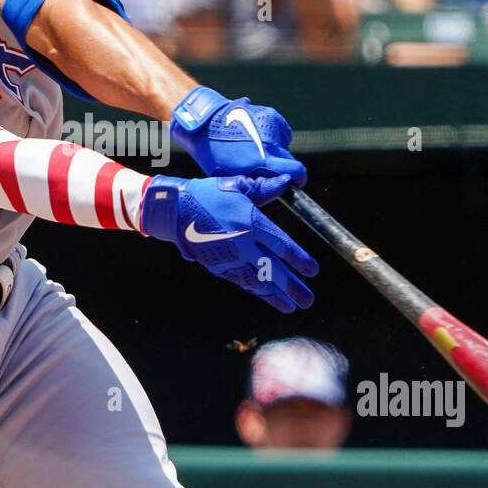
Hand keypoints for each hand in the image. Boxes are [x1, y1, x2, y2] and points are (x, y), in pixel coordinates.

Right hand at [141, 173, 317, 312]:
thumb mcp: (238, 185)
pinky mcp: (218, 266)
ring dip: (275, 296)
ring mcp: (230, 258)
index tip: (313, 271)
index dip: (300, 260)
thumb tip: (287, 181)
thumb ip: (265, 188)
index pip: (282, 246)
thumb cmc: (208, 194)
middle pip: (273, 271)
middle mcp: (243, 244)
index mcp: (251, 223)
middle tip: (308, 300)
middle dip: (292, 287)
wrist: (174, 210)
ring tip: (291, 306)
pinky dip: (256, 290)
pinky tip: (266, 296)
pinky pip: (241, 281)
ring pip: (258, 282)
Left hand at [169, 85, 306, 184]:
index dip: (298, 179)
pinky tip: (257, 137)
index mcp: (261, 161)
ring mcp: (271, 126)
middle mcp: (270, 143)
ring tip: (254, 149)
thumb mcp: (232, 177)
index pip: (297, 171)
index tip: (294, 182)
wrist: (205, 123)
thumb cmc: (215, 155)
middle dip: (283, 166)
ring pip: (285, 144)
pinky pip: (281, 131)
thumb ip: (257, 184)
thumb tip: (280, 187)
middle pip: (290, 159)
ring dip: (276, 150)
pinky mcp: (271, 114)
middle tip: (264, 166)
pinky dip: (274, 136)